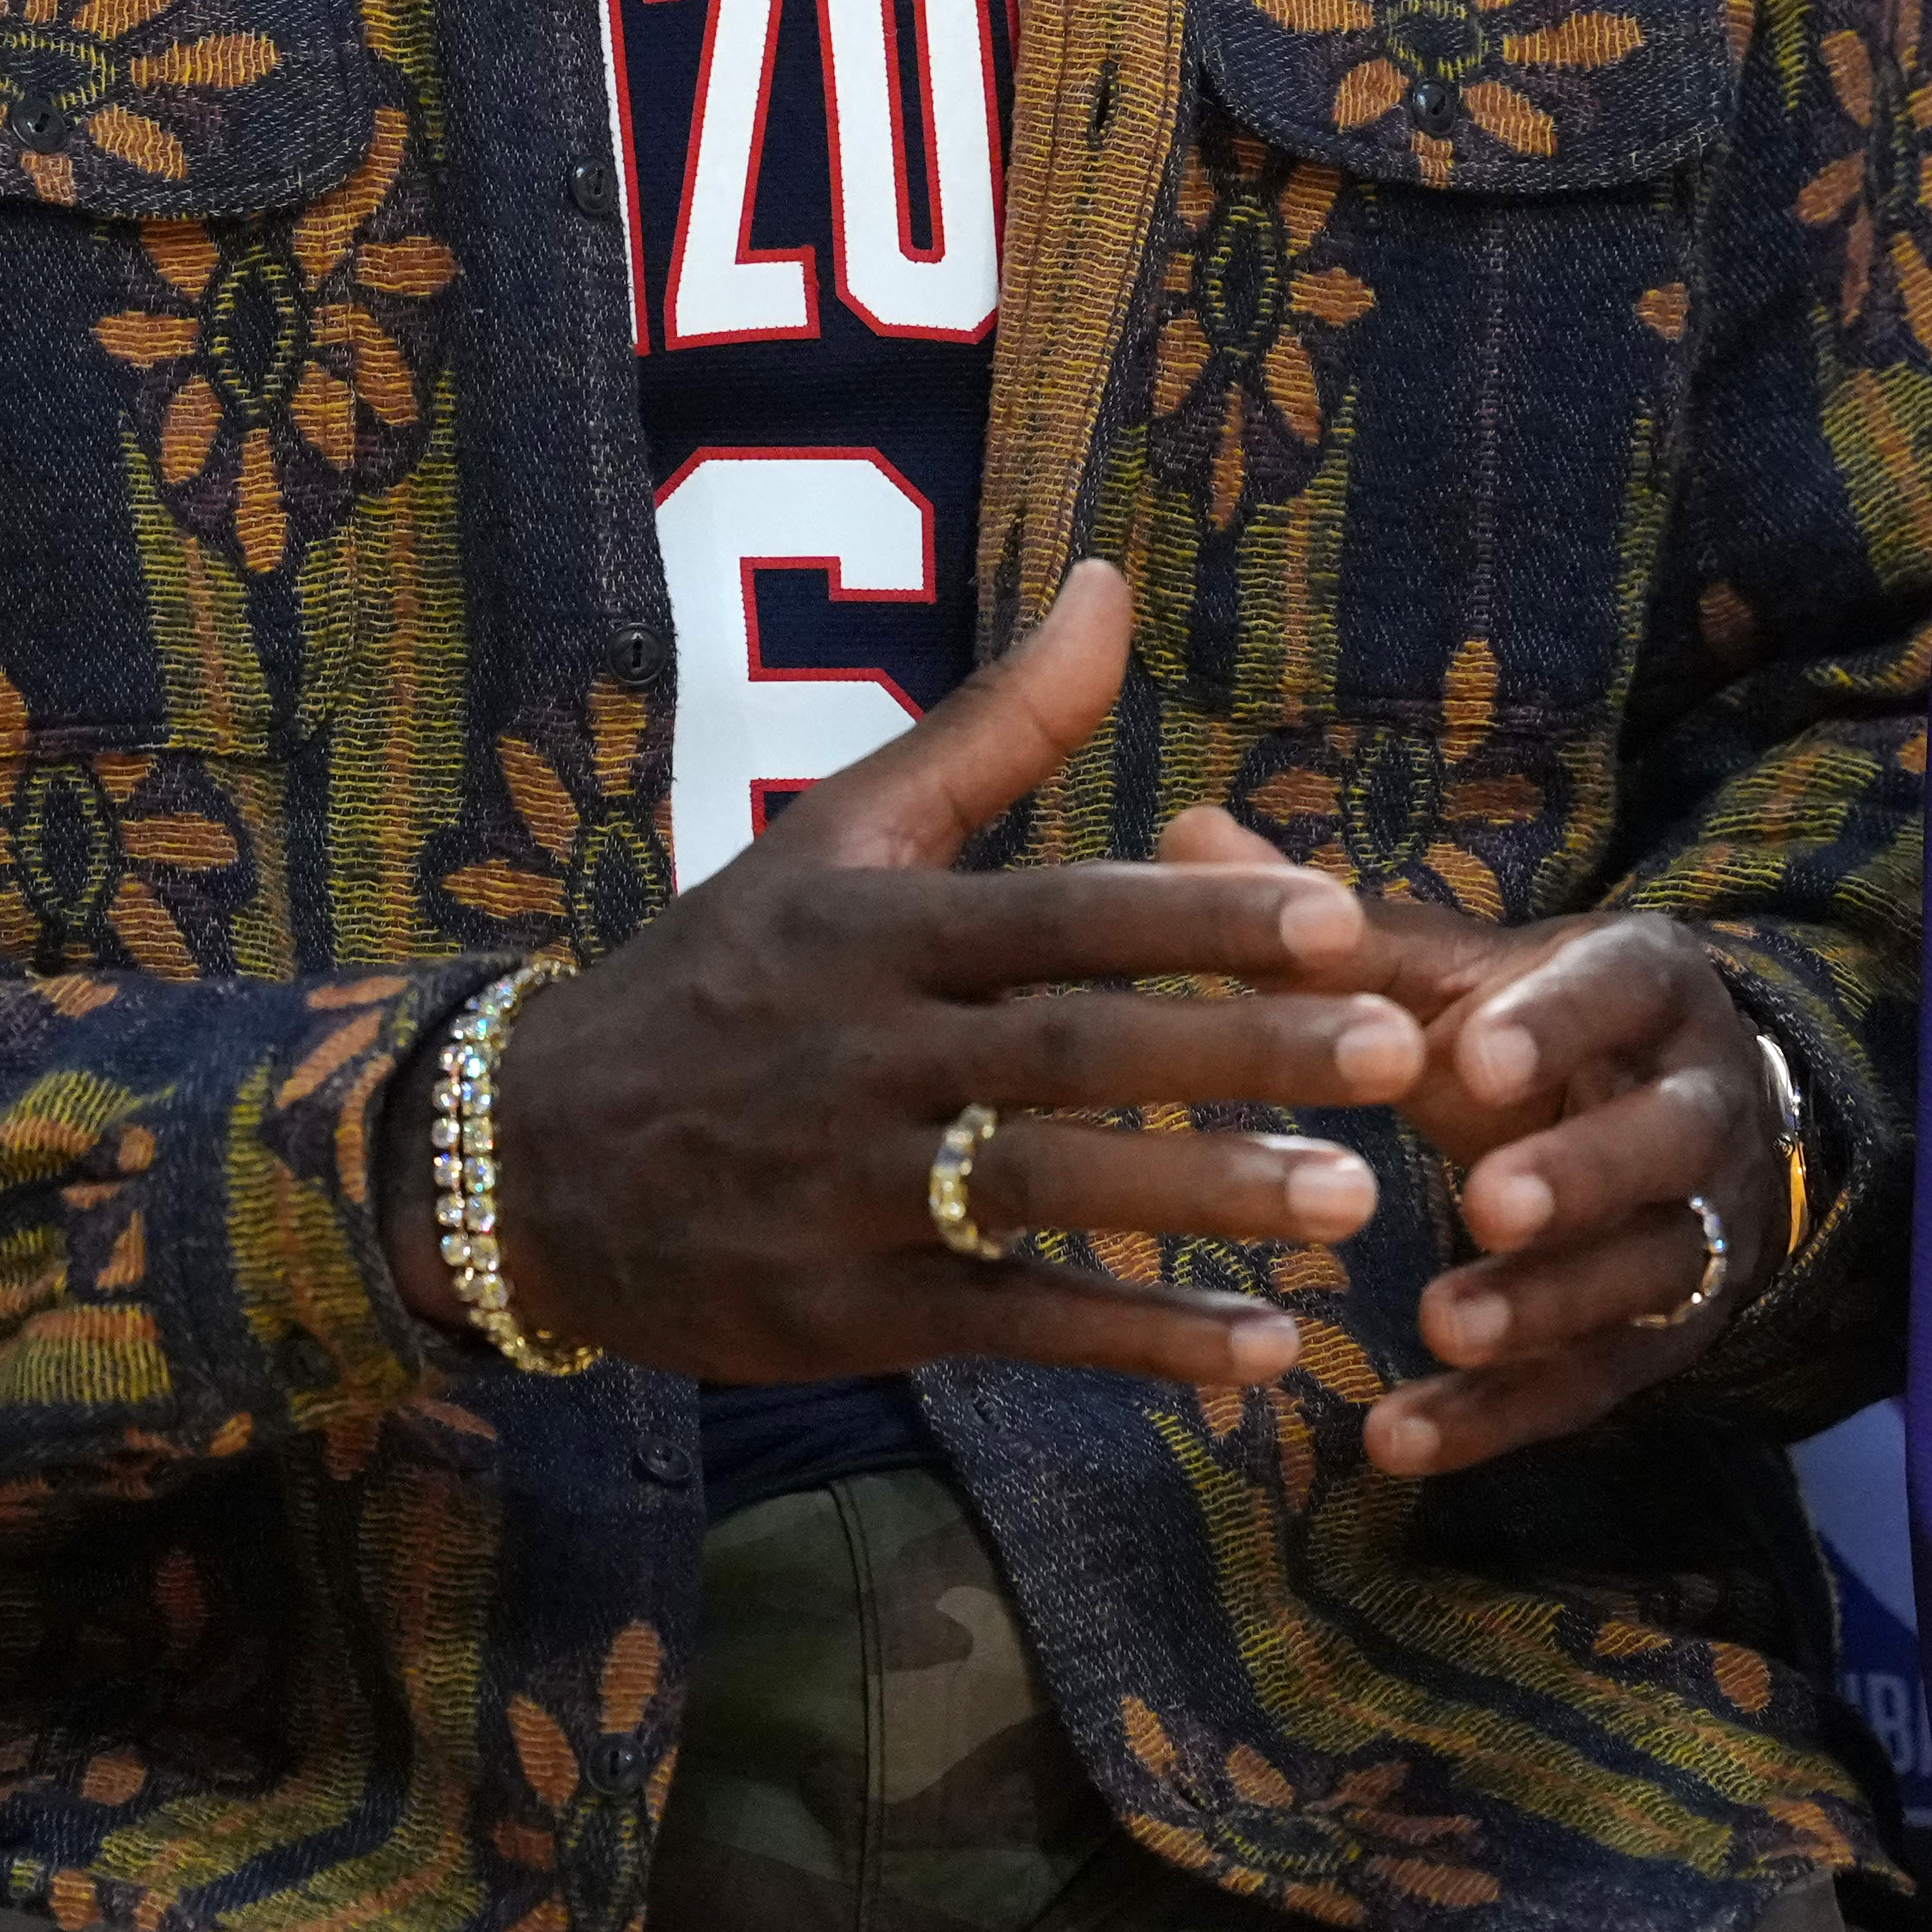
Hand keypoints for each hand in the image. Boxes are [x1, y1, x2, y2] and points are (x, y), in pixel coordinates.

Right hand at [416, 563, 1423, 1388]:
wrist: (532, 1160)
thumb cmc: (725, 978)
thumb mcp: (839, 838)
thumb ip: (993, 726)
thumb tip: (1106, 580)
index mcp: (877, 929)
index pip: (1062, 915)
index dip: (1200, 918)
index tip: (1341, 920)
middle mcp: (867, 1055)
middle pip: (1073, 1052)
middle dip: (1241, 1055)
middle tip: (1399, 1058)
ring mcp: (855, 1192)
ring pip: (1048, 1194)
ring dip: (1203, 1203)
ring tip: (1352, 1203)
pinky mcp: (852, 1312)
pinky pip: (1012, 1324)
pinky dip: (1136, 1345)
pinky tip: (1263, 1351)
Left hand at [1158, 811, 1788, 1477]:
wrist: (1687, 1119)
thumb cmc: (1540, 1028)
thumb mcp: (1464, 969)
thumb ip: (1342, 926)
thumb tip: (1186, 828)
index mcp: (1647, 986)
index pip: (1620, 992)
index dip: (1559, 1026)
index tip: (1479, 1056)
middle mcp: (1700, 1103)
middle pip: (1662, 1142)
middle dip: (1580, 1175)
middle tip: (1484, 1202)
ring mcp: (1699, 1228)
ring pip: (1644, 1275)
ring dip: (1546, 1308)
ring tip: (1441, 1328)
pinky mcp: (1666, 1336)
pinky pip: (1592, 1386)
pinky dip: (1498, 1420)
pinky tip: (1395, 1442)